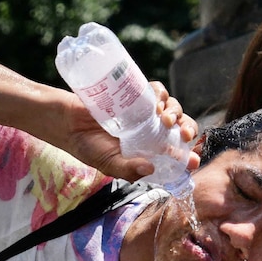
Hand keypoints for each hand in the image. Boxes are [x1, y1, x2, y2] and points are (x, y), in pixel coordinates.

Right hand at [59, 81, 199, 181]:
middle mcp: (151, 130)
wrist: (68, 123)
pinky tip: (155, 103)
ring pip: (172, 107)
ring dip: (176, 112)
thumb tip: (149, 170)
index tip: (193, 159)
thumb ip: (127, 169)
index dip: (188, 154)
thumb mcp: (108, 164)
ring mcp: (144, 111)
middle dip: (188, 129)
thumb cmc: (88, 147)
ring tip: (165, 119)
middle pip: (181, 126)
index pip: (176, 151)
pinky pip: (156, 90)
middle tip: (184, 134)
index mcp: (149, 149)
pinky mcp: (135, 94)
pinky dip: (160, 95)